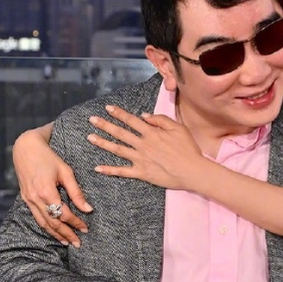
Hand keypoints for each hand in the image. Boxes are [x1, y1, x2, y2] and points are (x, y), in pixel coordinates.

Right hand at [14, 126, 91, 246]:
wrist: (26, 149)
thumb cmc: (49, 158)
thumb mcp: (66, 172)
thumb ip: (76, 192)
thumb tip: (88, 209)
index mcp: (46, 191)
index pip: (63, 214)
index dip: (75, 222)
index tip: (86, 228)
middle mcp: (35, 199)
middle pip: (53, 223)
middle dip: (66, 234)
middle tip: (78, 243)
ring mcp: (28, 200)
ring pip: (43, 223)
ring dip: (55, 234)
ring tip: (67, 242)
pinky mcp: (25, 199)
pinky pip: (36, 217)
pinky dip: (46, 226)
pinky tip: (53, 231)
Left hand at [88, 105, 204, 190]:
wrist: (192, 170)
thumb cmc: (188, 149)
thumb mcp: (178, 128)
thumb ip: (161, 120)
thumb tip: (144, 116)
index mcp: (151, 132)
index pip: (131, 120)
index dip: (119, 113)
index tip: (108, 108)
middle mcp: (143, 144)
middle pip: (120, 133)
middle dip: (105, 125)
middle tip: (92, 120)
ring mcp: (140, 159)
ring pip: (117, 149)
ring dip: (103, 143)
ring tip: (90, 137)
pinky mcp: (141, 173)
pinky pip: (122, 171)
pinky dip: (109, 170)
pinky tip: (97, 168)